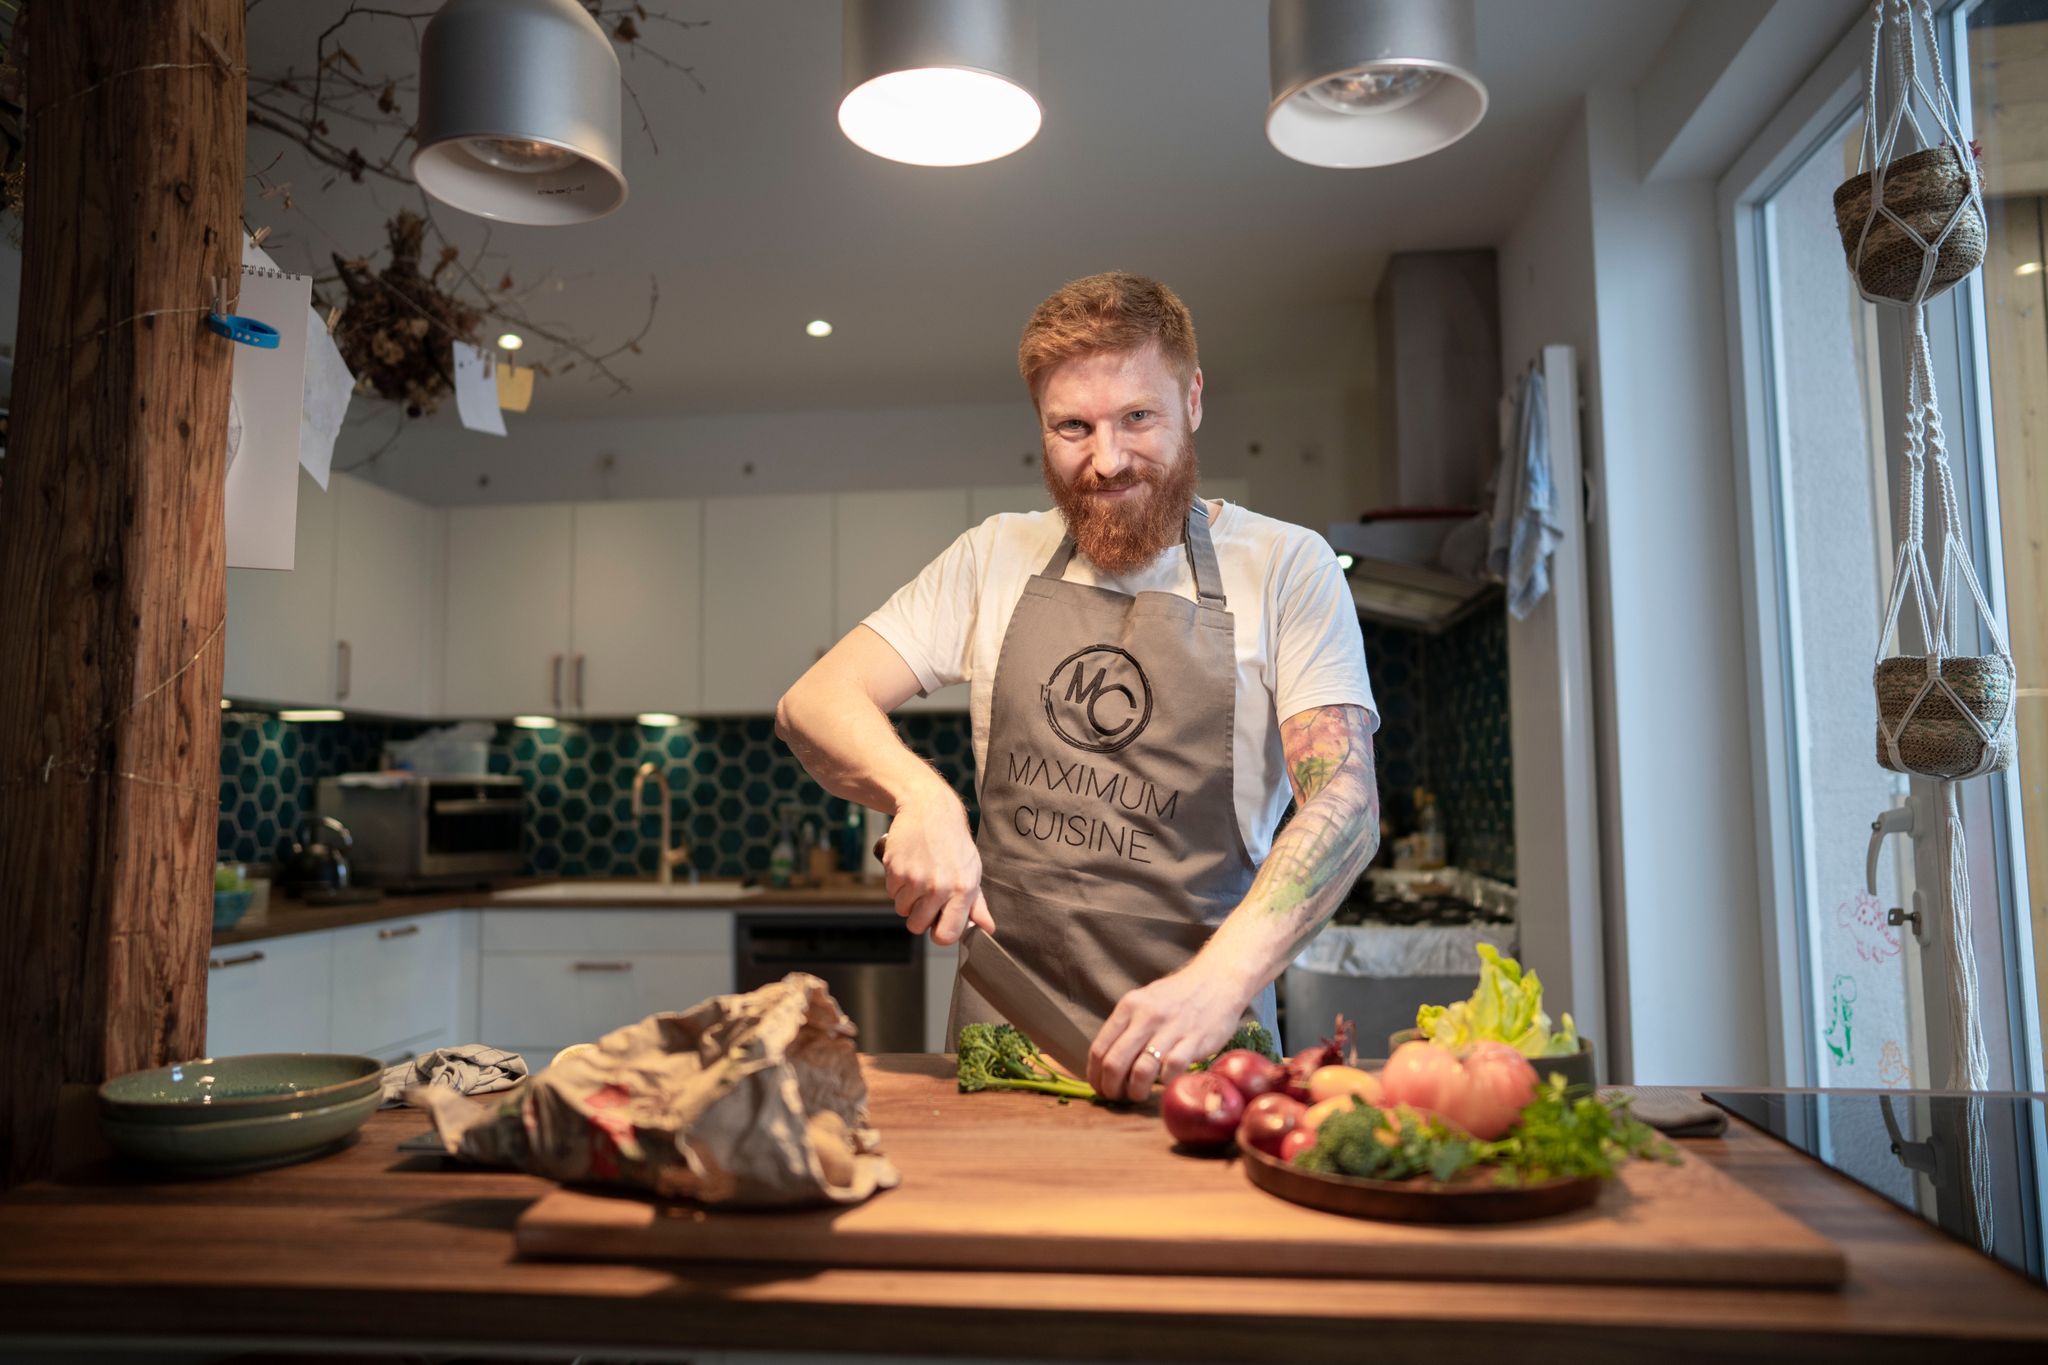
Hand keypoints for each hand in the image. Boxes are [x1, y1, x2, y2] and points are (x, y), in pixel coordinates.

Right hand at [879, 785, 995, 946]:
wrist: (928, 809)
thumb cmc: (953, 842)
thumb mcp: (972, 869)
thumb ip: (977, 904)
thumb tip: (988, 929)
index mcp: (963, 890)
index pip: (946, 936)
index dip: (939, 934)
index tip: (937, 922)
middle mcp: (940, 887)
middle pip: (917, 927)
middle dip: (918, 914)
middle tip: (926, 894)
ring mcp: (916, 879)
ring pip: (902, 910)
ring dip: (907, 898)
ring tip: (918, 875)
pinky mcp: (896, 870)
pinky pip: (891, 893)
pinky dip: (896, 884)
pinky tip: (908, 866)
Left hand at [1088, 959, 1250, 1102]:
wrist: (1218, 980)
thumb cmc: (1178, 996)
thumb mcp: (1145, 1001)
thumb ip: (1127, 1026)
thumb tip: (1107, 1061)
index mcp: (1129, 1006)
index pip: (1099, 1048)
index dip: (1094, 1075)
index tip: (1100, 1088)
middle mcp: (1146, 1017)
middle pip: (1115, 1063)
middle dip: (1111, 1088)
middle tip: (1117, 1097)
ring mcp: (1171, 1029)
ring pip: (1141, 1071)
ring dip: (1135, 1091)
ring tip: (1139, 1094)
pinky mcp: (1194, 1040)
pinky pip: (1172, 1070)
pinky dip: (1165, 1083)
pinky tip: (1165, 1084)